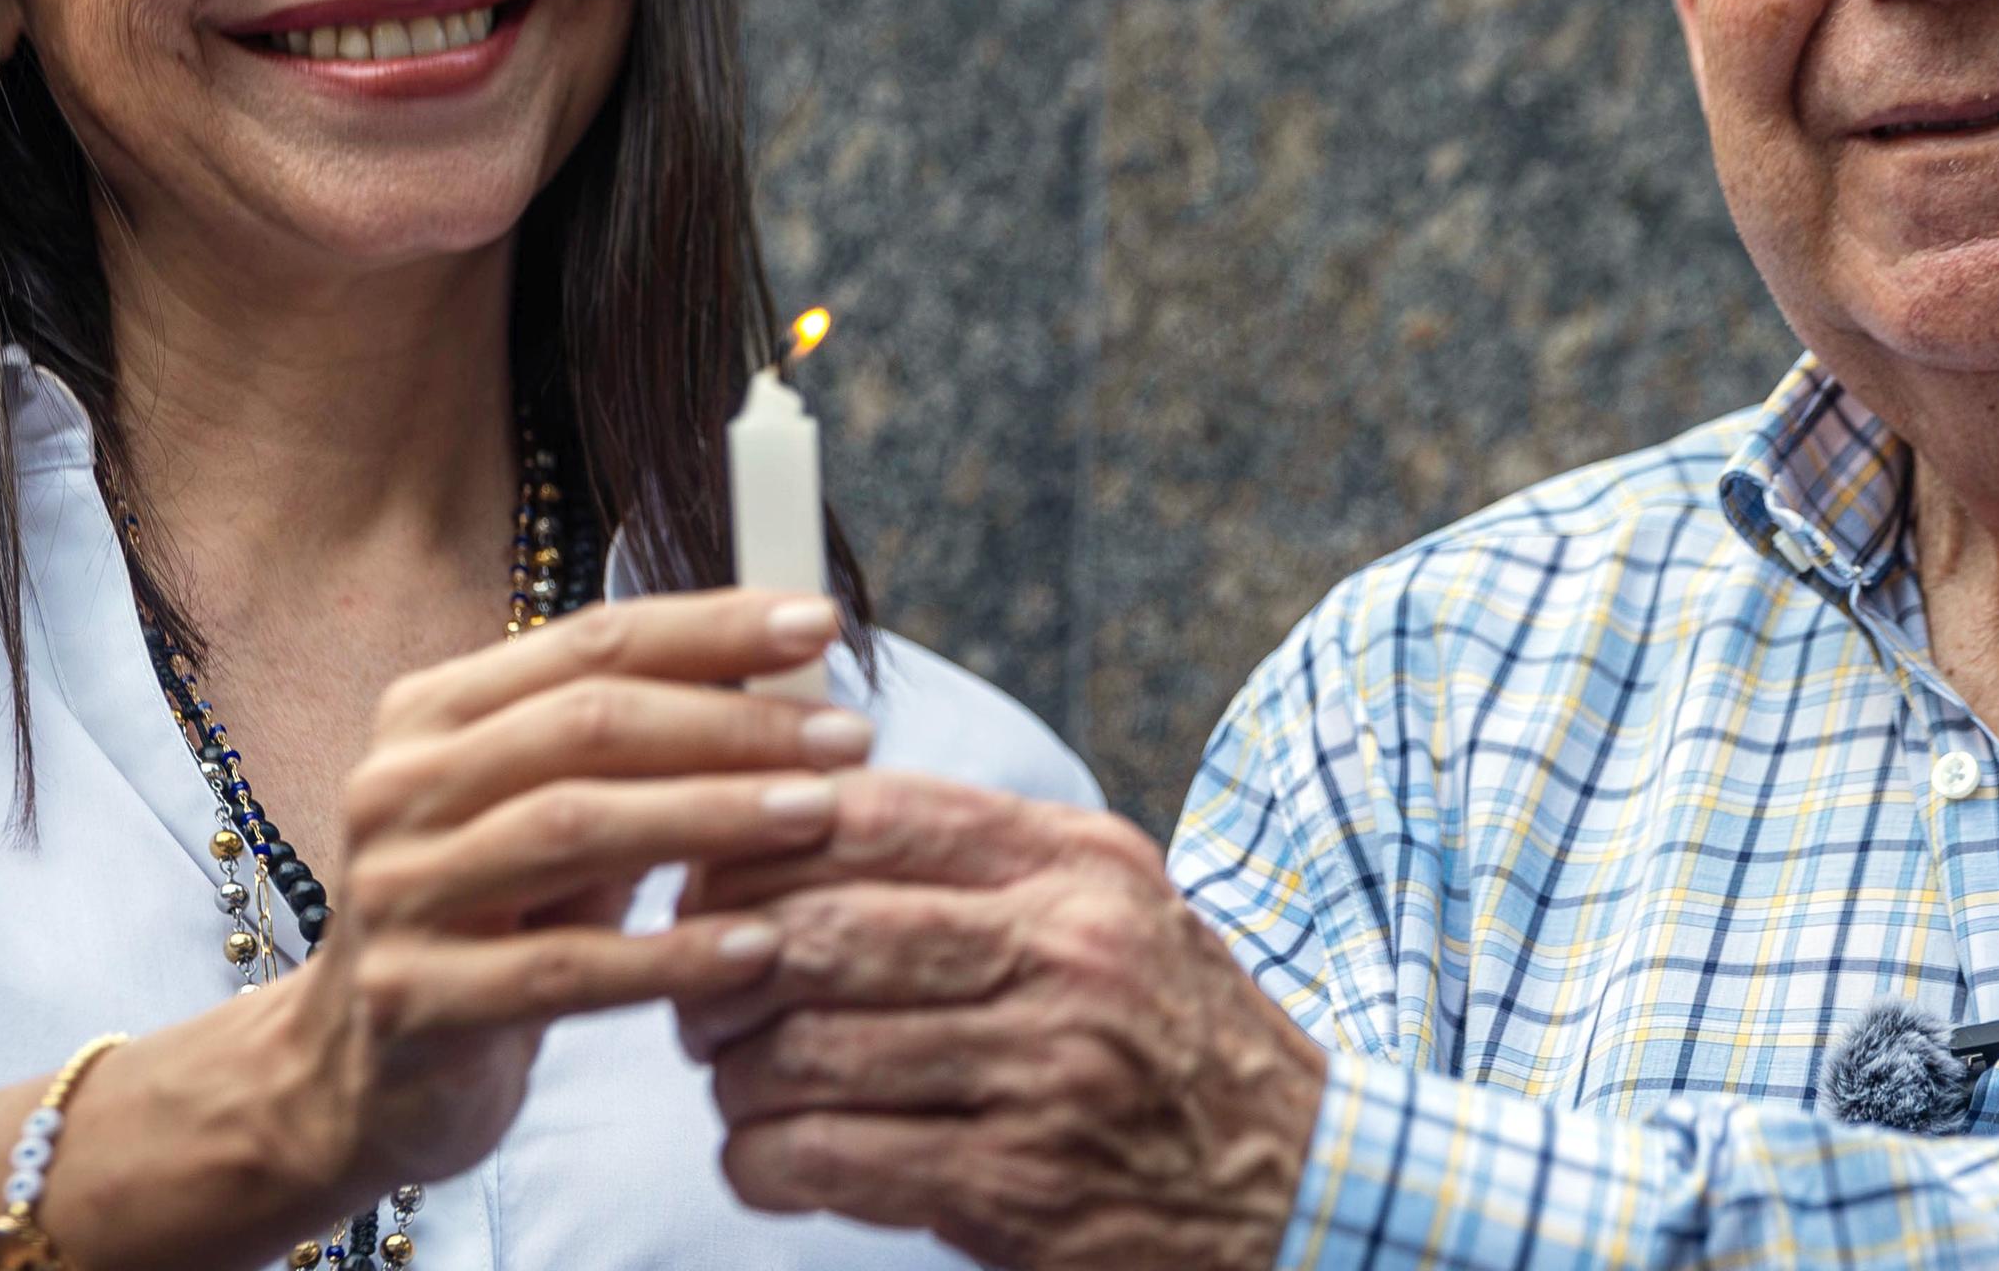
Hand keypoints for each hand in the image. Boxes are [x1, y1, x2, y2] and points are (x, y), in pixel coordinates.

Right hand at [275, 589, 868, 1195]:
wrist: (361, 1075)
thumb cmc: (492, 922)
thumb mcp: (548, 816)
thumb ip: (638, 751)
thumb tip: (795, 683)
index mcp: (432, 715)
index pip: (590, 643)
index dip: (712, 628)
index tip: (819, 623)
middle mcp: (399, 787)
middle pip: (586, 725)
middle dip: (732, 723)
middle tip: (846, 737)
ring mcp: (398, 893)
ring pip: (573, 828)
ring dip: (712, 815)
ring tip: (821, 815)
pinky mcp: (415, 1001)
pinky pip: (563, 970)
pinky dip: (671, 956)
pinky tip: (759, 949)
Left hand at [675, 773, 1328, 1270]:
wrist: (1298, 1181)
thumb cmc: (1175, 1036)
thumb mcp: (1112, 907)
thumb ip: (982, 858)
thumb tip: (801, 811)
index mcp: (1076, 865)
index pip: (871, 814)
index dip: (753, 842)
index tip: (707, 883)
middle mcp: (1064, 953)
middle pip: (818, 932)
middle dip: (721, 971)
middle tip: (700, 1001)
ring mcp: (1043, 1073)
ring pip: (804, 1050)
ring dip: (734, 1077)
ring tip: (736, 1086)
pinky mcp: (1016, 1186)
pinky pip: (829, 1160)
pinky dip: (762, 1161)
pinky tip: (767, 1161)